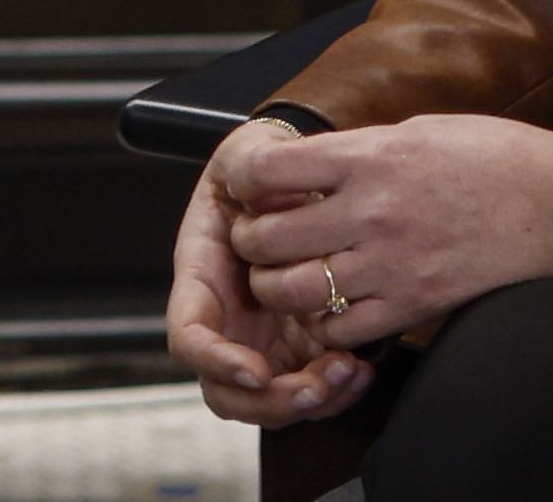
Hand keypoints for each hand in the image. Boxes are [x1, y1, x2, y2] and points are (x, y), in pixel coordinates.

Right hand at [171, 129, 383, 426]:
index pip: (190, 336)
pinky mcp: (303, 347)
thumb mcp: (252, 150)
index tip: (254, 371)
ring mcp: (264, 340)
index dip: (216, 361)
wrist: (303, 178)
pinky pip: (314, 388)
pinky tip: (362, 368)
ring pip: (273, 401)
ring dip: (312, 400)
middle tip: (317, 385)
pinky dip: (337, 390)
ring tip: (349, 370)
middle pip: (229, 392)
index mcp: (203, 278)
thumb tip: (253, 182)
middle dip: (273, 402)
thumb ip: (248, 162)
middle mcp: (228, 321)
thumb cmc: (269, 164)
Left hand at [215, 113, 552, 371]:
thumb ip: (360, 151)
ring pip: (294, 290)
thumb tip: (311, 166)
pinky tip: (328, 305)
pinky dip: (321, 322)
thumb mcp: (418, 131)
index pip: (270, 170)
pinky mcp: (413, 306)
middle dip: (248, 239)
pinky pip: (340, 328)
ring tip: (282, 275)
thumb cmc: (496, 157)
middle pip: (268, 238)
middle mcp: (372, 213)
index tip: (244, 185)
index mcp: (370, 158)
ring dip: (276, 285)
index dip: (244, 180)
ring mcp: (391, 265)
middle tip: (254, 235)